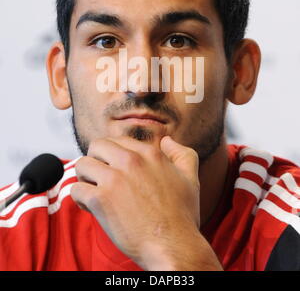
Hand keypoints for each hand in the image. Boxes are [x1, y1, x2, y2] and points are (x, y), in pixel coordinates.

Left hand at [70, 135, 219, 269]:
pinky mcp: (101, 200)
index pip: (118, 141)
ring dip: (85, 178)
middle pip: (96, 146)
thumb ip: (181, 154)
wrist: (174, 247)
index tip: (116, 170)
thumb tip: (167, 141)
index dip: (113, 155)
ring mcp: (115, 179)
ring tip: (94, 192)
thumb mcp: (190, 178)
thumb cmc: (181, 216)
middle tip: (100, 178)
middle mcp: (131, 160)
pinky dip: (80, 199)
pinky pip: (76, 189)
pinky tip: (92, 208)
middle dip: (96, 160)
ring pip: (82, 164)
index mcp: (150, 153)